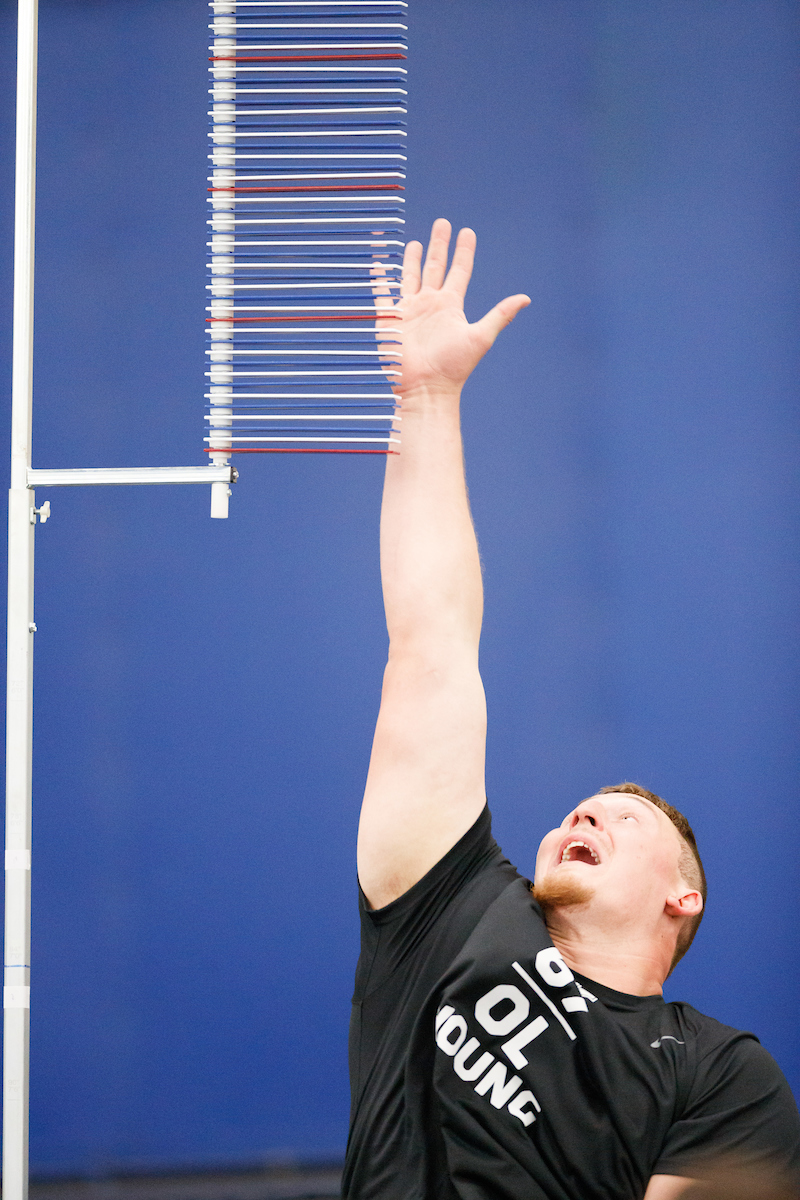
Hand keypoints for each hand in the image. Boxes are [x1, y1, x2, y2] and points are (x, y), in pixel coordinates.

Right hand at [374, 218, 529, 403]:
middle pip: (434, 267)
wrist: (426, 388)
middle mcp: (430, 305)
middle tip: (442, 223)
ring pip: (410, 277)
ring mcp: (409, 312)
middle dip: (438, 245)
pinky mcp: (389, 321)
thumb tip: (526, 298)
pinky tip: (379, 267)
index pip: (459, 271)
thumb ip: (500, 315)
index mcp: (451, 306)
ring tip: (414, 242)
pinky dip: (380, 281)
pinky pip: (383, 295)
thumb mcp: (481, 337)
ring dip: (412, 260)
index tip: (467, 231)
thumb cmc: (454, 367)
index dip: (463, 251)